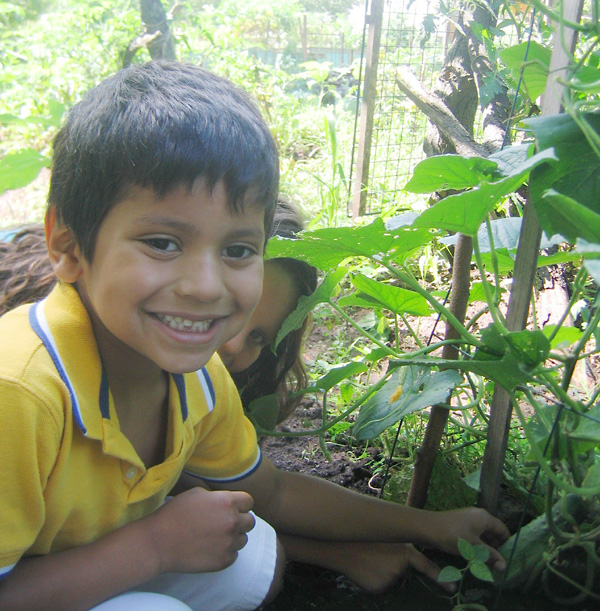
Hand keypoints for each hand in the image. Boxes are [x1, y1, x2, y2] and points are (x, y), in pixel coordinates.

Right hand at [141, 487, 254, 573]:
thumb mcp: (197, 493)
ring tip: (215, 537)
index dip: (240, 505)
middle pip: (250, 521)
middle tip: (224, 523)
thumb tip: (228, 503)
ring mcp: (229, 543)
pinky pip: (234, 555)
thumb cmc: (175, 513)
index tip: (232, 508)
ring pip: (243, 539)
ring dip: (233, 537)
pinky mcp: (224, 560)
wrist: (159, 542)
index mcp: (228, 502)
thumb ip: (218, 497)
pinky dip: (225, 552)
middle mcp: (232, 522)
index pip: (248, 502)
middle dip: (239, 521)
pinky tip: (210, 548)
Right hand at [342, 542, 456, 593]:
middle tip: (379, 556)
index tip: (453, 587)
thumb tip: (407, 564)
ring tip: (370, 561)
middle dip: (395, 568)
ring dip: (383, 575)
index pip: (427, 567)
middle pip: (404, 574)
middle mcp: (402, 568)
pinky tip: (365, 570)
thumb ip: (401, 551)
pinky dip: (375, 581)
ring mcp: (391, 580)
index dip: (441, 578)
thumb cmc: (367, 539)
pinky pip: (381, 587)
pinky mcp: (379, 589)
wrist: (345, 547)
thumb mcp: (389, 538)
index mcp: (406, 552)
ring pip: (392, 582)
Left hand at [430, 507, 509, 570]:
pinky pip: (473, 534)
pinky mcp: (460, 524)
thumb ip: (490, 555)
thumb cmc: (453, 535)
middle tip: (496, 565)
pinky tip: (474, 556)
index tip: (506, 559)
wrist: (428, 527)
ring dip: (485, 548)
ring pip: (483, 534)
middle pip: (493, 532)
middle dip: (495, 548)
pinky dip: (476, 544)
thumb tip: (505, 566)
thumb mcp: (474, 547)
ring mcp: (468, 519)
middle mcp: (478, 515)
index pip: (503, 529)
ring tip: (486, 563)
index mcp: (485, 517)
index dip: (506, 544)